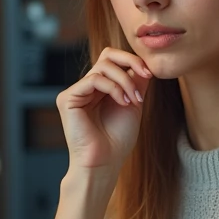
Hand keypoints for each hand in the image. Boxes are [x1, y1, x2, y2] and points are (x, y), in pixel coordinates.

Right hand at [56, 48, 152, 173]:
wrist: (105, 163)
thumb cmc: (118, 140)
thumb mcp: (132, 104)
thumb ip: (135, 82)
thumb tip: (143, 62)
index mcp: (100, 88)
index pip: (113, 60)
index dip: (132, 61)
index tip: (150, 73)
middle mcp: (86, 87)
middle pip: (106, 55)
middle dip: (130, 61)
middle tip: (146, 74)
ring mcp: (76, 92)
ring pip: (103, 67)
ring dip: (125, 81)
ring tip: (134, 100)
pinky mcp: (67, 98)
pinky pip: (94, 80)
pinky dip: (113, 88)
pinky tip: (122, 102)